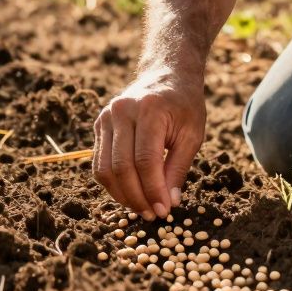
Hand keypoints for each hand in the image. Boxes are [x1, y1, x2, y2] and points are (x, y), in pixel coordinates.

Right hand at [93, 68, 206, 220]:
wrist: (166, 75)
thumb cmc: (184, 106)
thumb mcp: (192, 135)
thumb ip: (178, 169)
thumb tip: (168, 204)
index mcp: (149, 110)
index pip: (145, 160)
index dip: (153, 190)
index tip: (163, 211)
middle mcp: (122, 111)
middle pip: (121, 167)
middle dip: (137, 197)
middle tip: (152, 215)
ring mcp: (106, 117)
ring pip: (105, 168)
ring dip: (122, 195)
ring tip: (141, 208)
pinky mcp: (99, 124)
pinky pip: (99, 162)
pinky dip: (112, 183)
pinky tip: (129, 194)